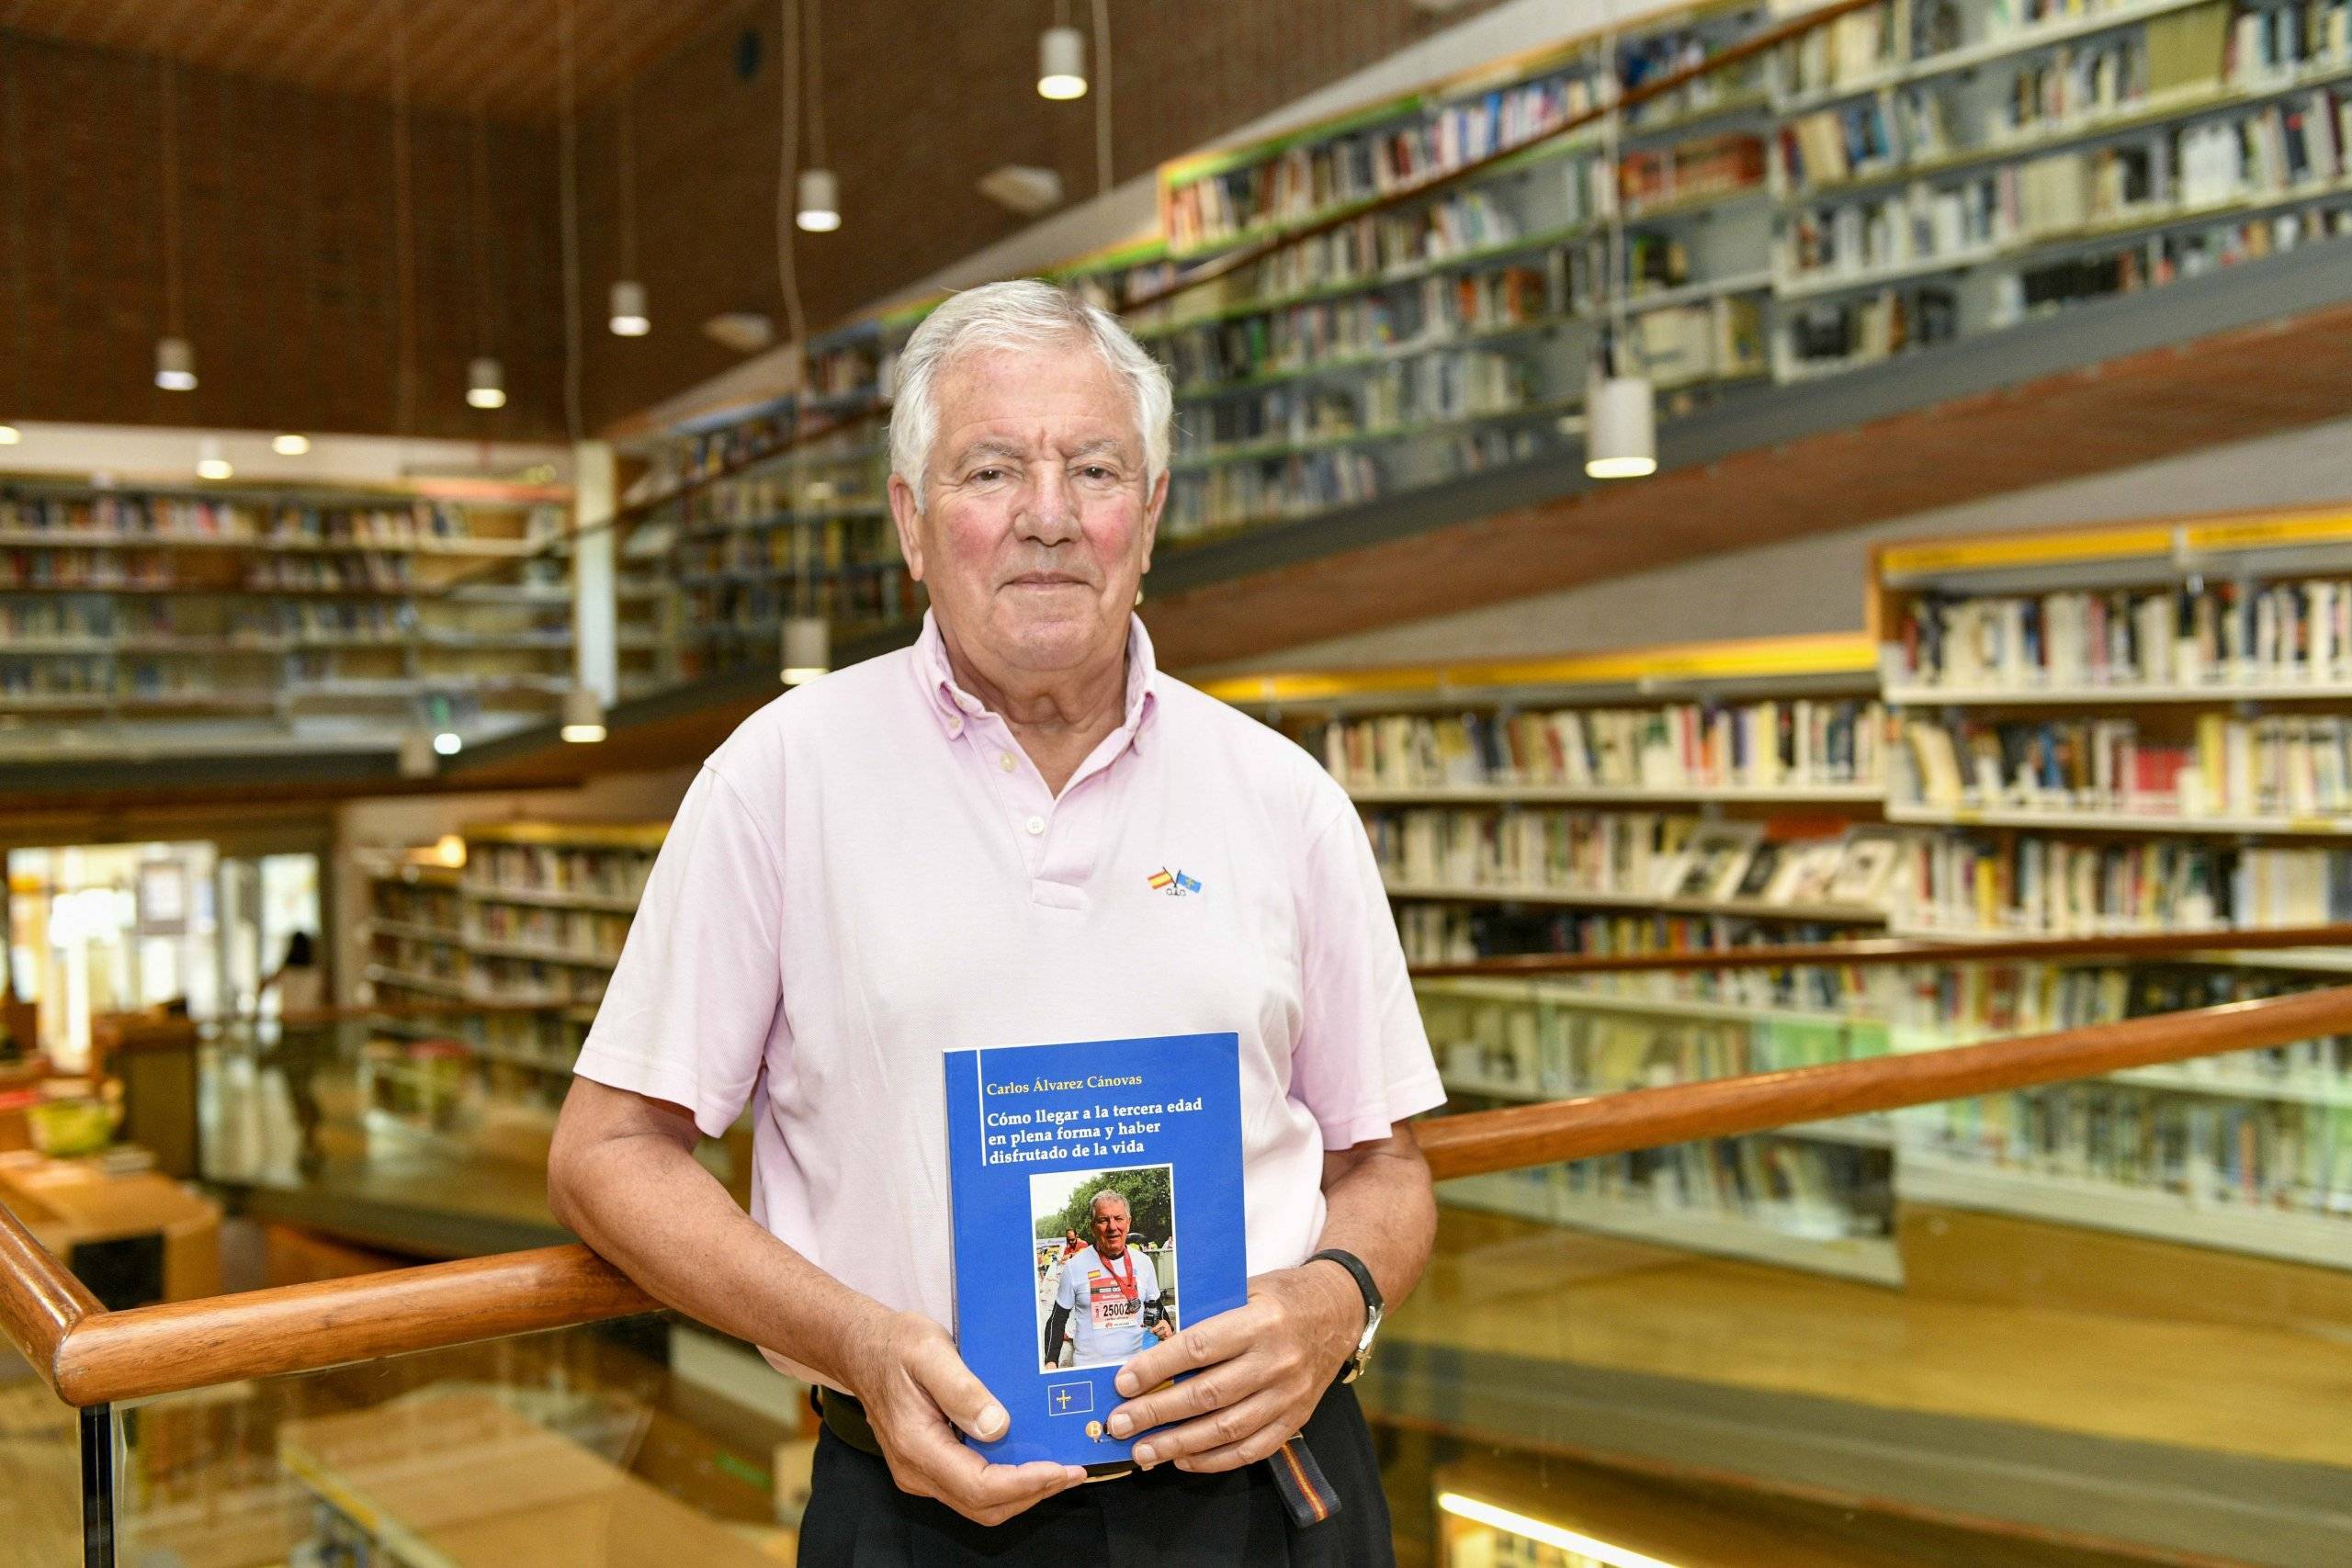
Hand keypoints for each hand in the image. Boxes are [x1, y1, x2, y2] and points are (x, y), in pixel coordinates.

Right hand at [842, 1309, 1085, 1523]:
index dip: (1025, 1484)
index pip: (979, 1486)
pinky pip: (971, 1488)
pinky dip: (1006, 1483)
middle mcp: (916, 1469)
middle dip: (1033, 1494)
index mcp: (916, 1445)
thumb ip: (962, 1389)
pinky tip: (1030, 1460)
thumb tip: (999, 1426)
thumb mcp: (928, 1350)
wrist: (860, 1348)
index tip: (1061, 1469)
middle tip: (1073, 1471)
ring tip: (1060, 1469)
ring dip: (1023, 1492)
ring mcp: (921, 1472)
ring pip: (979, 1504)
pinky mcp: (928, 1465)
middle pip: (984, 1506)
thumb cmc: (893, 1344)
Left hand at [1103, 1263, 1360, 1473]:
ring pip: (1226, 1429)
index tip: (1123, 1382)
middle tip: (1120, 1424)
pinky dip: (1214, 1460)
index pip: (1199, 1348)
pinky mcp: (1296, 1418)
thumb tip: (1151, 1345)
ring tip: (1143, 1451)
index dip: (1157, 1368)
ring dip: (1178, 1445)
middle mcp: (1277, 1360)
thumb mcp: (1245, 1288)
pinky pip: (1252, 1449)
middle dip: (1157, 1413)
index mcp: (1261, 1321)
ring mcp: (1289, 1395)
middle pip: (1207, 1395)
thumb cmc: (1283, 1296)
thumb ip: (1206, 1316)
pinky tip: (1184, 1460)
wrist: (1341, 1311)